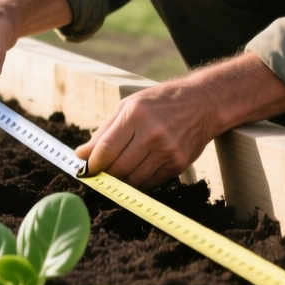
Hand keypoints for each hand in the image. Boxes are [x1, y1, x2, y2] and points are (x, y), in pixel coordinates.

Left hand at [75, 53, 284, 188]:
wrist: (203, 103)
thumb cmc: (161, 102)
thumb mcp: (129, 106)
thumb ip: (104, 131)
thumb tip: (81, 155)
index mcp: (136, 115)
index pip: (106, 149)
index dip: (93, 164)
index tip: (87, 169)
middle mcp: (153, 134)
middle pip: (118, 168)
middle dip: (105, 174)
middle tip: (100, 174)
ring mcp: (168, 151)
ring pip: (134, 179)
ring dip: (121, 181)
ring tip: (117, 173)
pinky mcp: (178, 164)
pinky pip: (150, 182)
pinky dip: (139, 181)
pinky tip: (136, 171)